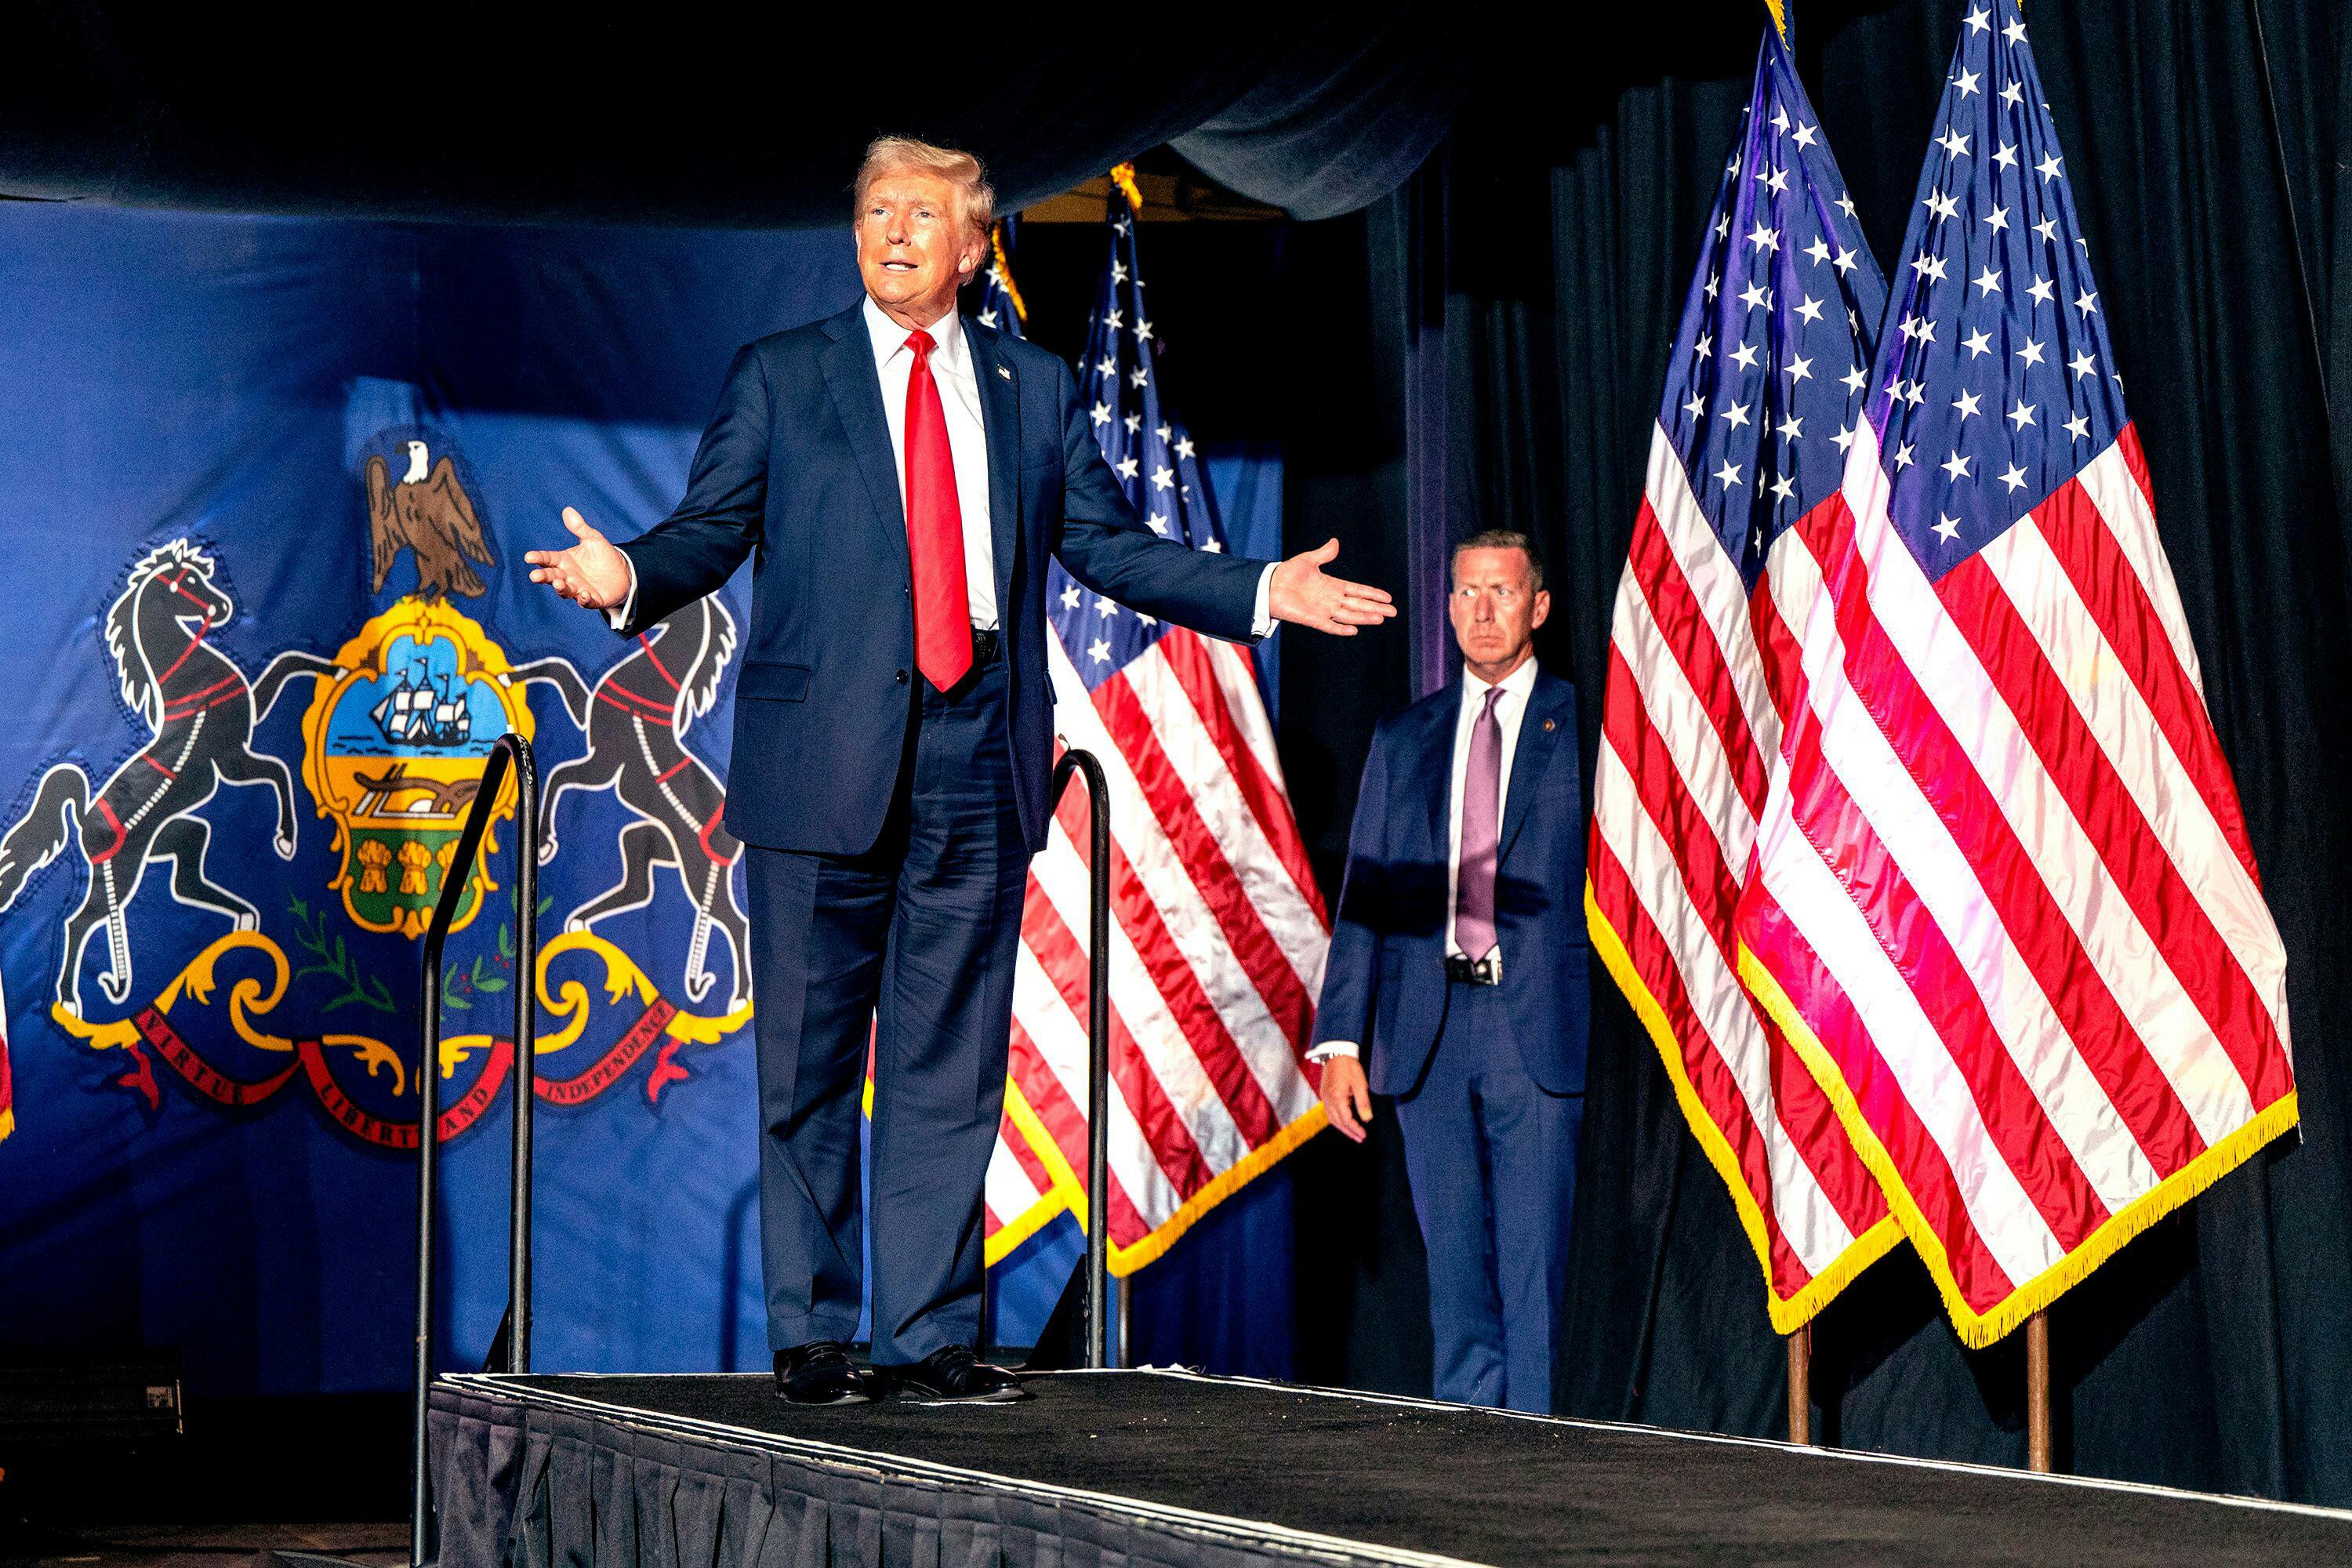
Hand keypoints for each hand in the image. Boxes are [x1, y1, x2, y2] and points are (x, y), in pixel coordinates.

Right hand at [524, 508, 631, 609]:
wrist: (623, 572)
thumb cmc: (603, 556)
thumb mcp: (592, 539)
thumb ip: (579, 528)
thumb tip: (568, 510)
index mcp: (564, 561)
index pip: (548, 559)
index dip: (538, 558)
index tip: (529, 557)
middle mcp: (568, 576)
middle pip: (552, 577)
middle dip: (543, 577)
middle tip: (535, 576)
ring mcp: (578, 589)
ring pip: (565, 591)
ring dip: (561, 588)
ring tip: (558, 583)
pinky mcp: (592, 599)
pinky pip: (586, 602)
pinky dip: (584, 599)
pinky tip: (584, 594)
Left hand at [1268, 539, 1396, 636]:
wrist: (1269, 586)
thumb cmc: (1287, 573)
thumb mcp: (1308, 560)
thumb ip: (1323, 554)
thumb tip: (1335, 542)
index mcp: (1332, 586)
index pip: (1357, 591)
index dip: (1372, 594)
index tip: (1388, 598)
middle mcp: (1331, 600)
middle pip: (1358, 605)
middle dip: (1375, 608)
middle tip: (1393, 612)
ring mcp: (1323, 610)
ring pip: (1349, 615)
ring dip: (1364, 617)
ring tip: (1380, 619)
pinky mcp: (1312, 619)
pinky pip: (1329, 625)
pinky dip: (1341, 627)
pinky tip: (1354, 630)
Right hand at [1318, 1055, 1373, 1142]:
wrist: (1336, 1053)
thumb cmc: (1349, 1066)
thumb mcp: (1360, 1083)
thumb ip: (1363, 1102)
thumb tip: (1367, 1118)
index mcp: (1337, 1097)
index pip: (1346, 1119)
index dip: (1355, 1129)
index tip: (1363, 1135)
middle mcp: (1328, 1100)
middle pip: (1337, 1122)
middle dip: (1349, 1132)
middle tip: (1360, 1138)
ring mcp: (1324, 1098)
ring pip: (1332, 1119)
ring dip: (1342, 1128)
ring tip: (1353, 1134)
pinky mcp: (1324, 1095)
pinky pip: (1329, 1112)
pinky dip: (1337, 1120)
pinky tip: (1344, 1122)